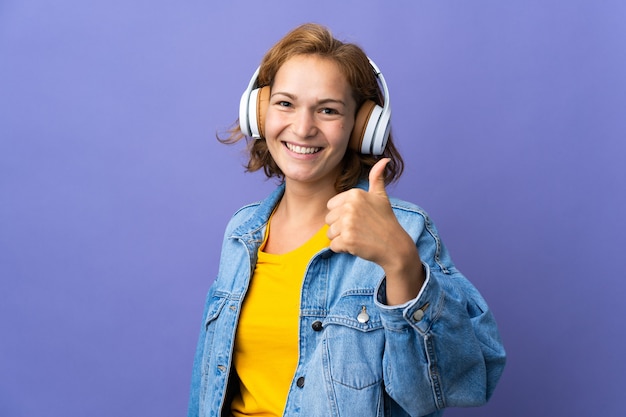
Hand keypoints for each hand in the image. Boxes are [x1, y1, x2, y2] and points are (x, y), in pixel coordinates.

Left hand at [326, 158, 423, 303]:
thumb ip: (376, 178)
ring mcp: (348, 223)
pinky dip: (343, 249)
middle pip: (328, 220)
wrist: (395, 246)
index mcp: (355, 194)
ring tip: (359, 237)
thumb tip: (384, 160)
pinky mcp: (347, 239)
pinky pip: (333, 246)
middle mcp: (350, 206)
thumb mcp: (381, 196)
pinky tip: (357, 245)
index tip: (358, 218)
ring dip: (341, 238)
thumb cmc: (386, 221)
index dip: (342, 215)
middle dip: (340, 227)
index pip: (331, 206)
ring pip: (330, 233)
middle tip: (359, 229)